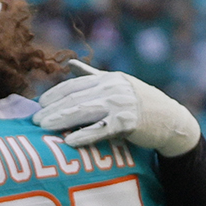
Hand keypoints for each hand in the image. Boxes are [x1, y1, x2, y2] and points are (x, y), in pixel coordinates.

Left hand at [34, 61, 203, 156]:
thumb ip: (92, 76)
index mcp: (108, 79)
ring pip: (84, 111)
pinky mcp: (127, 124)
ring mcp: (120, 105)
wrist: (171, 120)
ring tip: (44, 128)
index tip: (38, 104)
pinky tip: (69, 141)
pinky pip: (100, 130)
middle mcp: (112, 88)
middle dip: (52, 109)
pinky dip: (84, 135)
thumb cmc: (141, 104)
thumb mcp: (117, 84)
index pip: (74, 85)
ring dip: (61, 120)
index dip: (54, 94)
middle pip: (75, 98)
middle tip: (35, 121)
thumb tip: (69, 64)